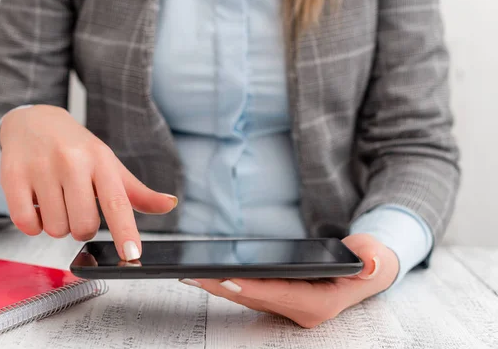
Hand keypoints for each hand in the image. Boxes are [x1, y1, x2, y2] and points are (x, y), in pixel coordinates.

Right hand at [0, 105, 177, 259]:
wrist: (34, 121)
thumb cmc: (76, 148)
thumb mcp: (108, 165)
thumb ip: (137, 192)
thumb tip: (169, 204)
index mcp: (101, 160)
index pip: (117, 202)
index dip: (125, 232)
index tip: (132, 256)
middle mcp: (72, 161)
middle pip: (83, 225)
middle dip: (81, 228)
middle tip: (77, 208)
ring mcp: (41, 167)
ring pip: (55, 228)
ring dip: (57, 225)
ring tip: (56, 201)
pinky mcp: (13, 175)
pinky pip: (26, 222)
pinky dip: (33, 224)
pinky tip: (37, 204)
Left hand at [183, 233, 398, 327]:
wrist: (366, 270)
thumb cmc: (368, 262)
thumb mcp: (375, 257)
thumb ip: (372, 260)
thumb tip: (370, 262)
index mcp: (320, 304)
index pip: (282, 295)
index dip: (255, 288)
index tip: (228, 280)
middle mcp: (302, 311)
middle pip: (257, 298)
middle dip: (226, 287)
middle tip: (196, 276)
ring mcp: (290, 307)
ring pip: (250, 298)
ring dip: (222, 288)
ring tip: (193, 275)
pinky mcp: (281, 300)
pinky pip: (251, 293)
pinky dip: (231, 285)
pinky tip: (210, 275)